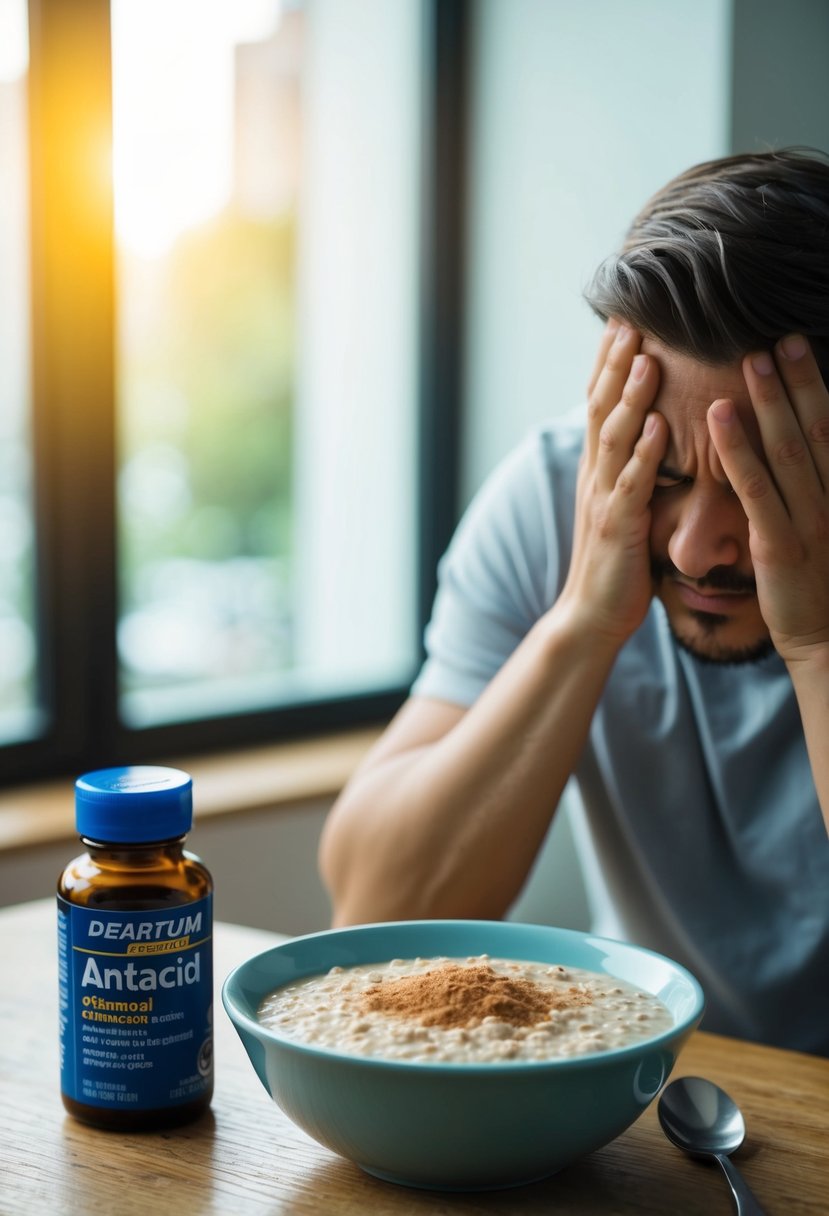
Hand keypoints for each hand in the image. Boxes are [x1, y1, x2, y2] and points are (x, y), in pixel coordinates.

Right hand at [556, 320, 667, 646]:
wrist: (590, 616)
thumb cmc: (615, 564)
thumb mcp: (620, 508)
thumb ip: (629, 471)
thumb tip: (649, 436)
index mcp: (596, 470)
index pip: (598, 405)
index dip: (607, 364)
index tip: (622, 323)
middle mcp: (594, 477)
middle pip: (600, 408)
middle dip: (614, 364)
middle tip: (628, 320)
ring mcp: (603, 500)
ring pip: (614, 438)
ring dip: (630, 397)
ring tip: (646, 359)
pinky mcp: (618, 527)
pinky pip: (632, 485)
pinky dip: (645, 454)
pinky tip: (661, 427)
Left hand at [707, 334, 828, 664]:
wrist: (827, 640)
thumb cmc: (822, 580)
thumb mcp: (826, 523)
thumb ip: (817, 483)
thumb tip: (808, 441)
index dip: (814, 384)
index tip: (796, 343)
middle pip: (815, 428)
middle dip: (798, 379)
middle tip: (779, 334)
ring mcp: (810, 521)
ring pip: (789, 451)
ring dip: (770, 402)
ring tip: (750, 360)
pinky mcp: (781, 546)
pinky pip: (757, 490)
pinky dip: (739, 451)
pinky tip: (719, 418)